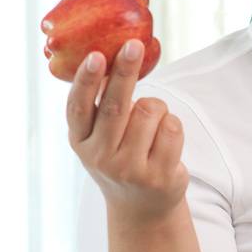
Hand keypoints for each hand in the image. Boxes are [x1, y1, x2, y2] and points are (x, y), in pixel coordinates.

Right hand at [67, 38, 188, 226]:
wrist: (141, 206)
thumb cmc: (119, 157)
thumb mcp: (98, 137)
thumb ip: (99, 106)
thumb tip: (107, 57)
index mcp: (81, 141)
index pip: (79, 108)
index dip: (87, 81)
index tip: (96, 55)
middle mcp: (101, 157)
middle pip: (117, 106)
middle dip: (126, 71)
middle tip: (133, 45)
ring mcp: (130, 169)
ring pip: (150, 111)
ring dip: (157, 108)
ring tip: (152, 125)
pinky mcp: (159, 176)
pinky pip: (173, 128)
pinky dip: (172, 124)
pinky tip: (164, 140)